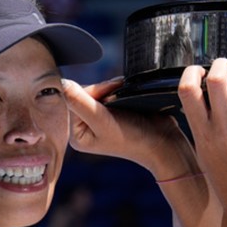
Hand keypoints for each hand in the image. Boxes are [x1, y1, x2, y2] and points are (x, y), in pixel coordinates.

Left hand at [64, 77, 193, 173]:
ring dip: (111, 88)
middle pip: (84, 94)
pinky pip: (110, 93)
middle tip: (120, 92)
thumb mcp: (104, 121)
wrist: (164, 143)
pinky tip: (128, 94)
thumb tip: (62, 83)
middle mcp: (86, 127)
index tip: (110, 95)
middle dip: (102, 89)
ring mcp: (101, 120)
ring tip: (125, 94)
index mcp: (77, 135)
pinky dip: (118, 89)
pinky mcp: (114, 113)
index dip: (91, 91)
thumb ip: (81, 103)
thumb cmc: (134, 137)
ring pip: (98, 91)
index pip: (73, 100)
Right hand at [178, 60, 226, 216]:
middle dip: (220, 64)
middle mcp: (222, 130)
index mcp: (202, 134)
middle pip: (216, 80)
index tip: (201, 71)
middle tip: (226, 66)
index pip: (187, 91)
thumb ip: (200, 125)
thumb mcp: (204, 151)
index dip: (192, 73)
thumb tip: (197, 96)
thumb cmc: (225, 177)